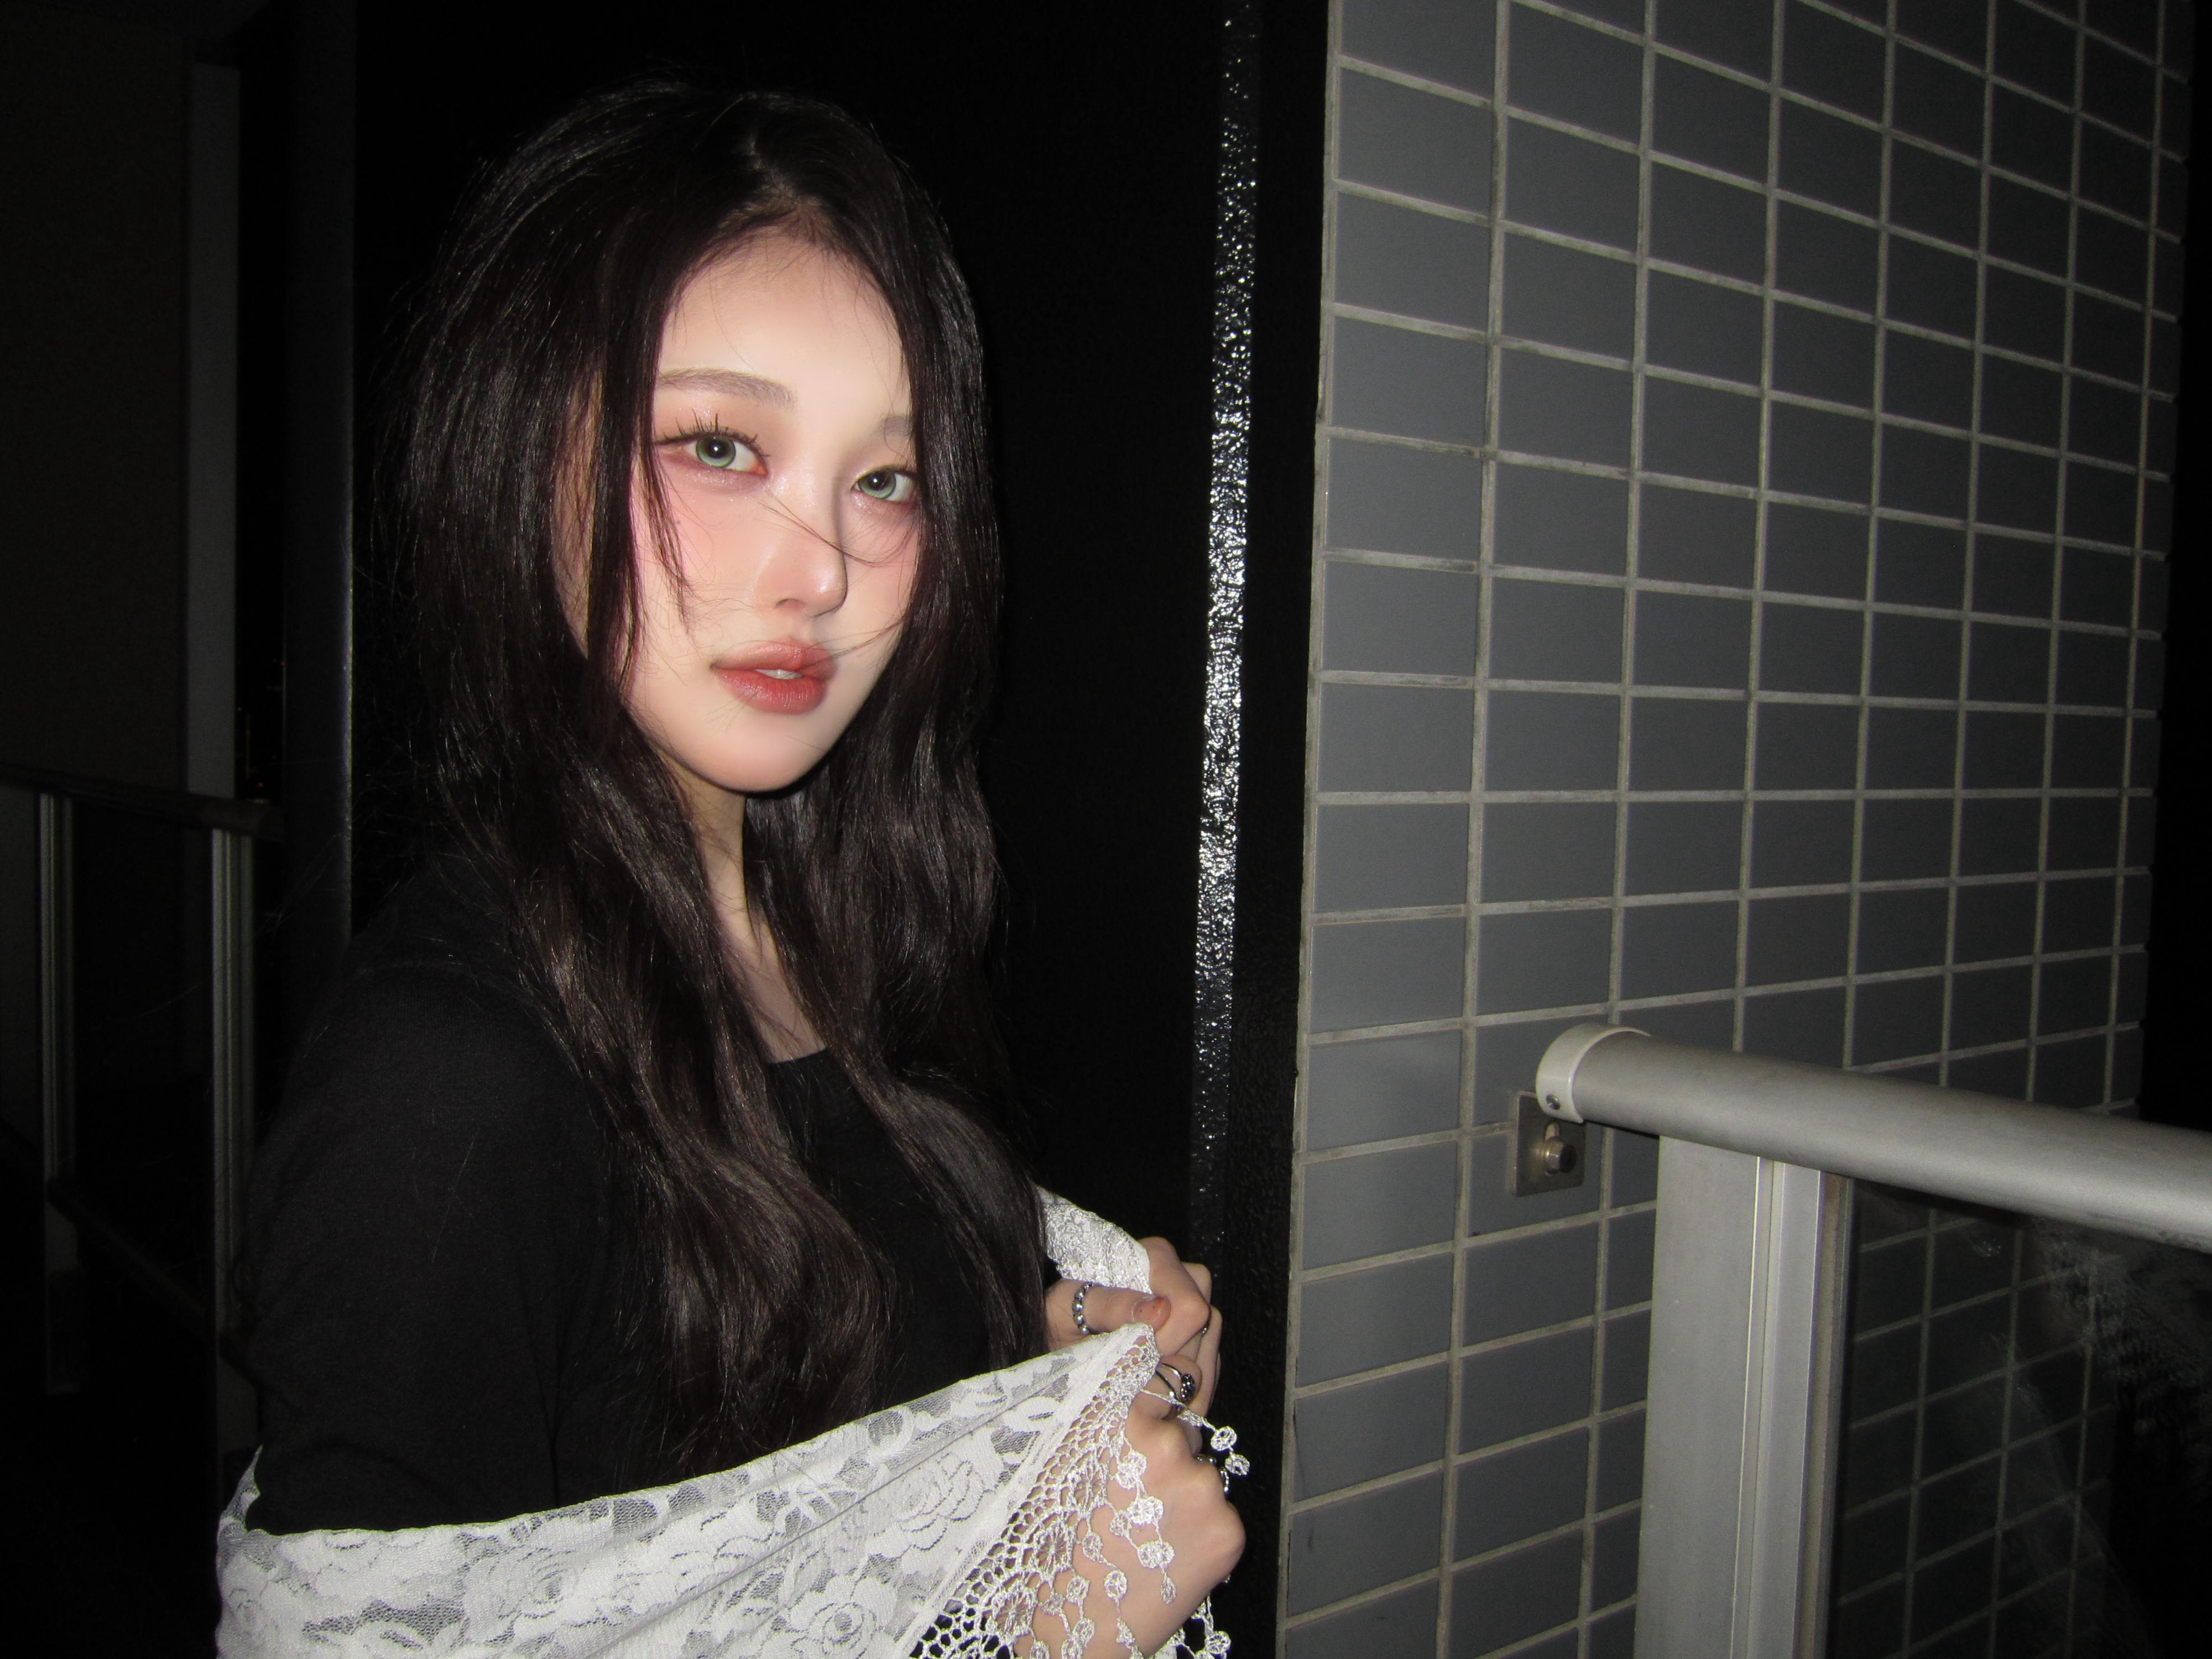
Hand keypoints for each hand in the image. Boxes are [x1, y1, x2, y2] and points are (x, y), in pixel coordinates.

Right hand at [1020, 1349, 1244, 1657]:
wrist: (1072, 1634)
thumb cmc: (1051, 1548)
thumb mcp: (1058, 1466)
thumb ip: (1095, 1415)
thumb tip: (1131, 1366)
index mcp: (1119, 1420)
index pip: (1160, 1377)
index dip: (1154, 1400)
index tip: (1147, 1417)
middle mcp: (1167, 1445)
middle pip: (1183, 1431)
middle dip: (1166, 1456)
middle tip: (1131, 1502)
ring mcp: (1203, 1488)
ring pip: (1202, 1475)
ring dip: (1183, 1496)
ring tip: (1144, 1535)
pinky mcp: (1230, 1530)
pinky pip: (1220, 1515)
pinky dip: (1201, 1533)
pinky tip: (1167, 1556)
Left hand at [1044, 1238, 1219, 1414]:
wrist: (1057, 1341)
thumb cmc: (1060, 1317)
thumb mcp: (1071, 1306)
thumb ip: (1111, 1304)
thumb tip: (1159, 1310)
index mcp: (1156, 1258)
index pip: (1191, 1306)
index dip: (1168, 1340)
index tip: (1136, 1356)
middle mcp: (1184, 1278)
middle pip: (1205, 1330)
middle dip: (1171, 1359)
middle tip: (1133, 1371)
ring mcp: (1194, 1312)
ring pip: (1210, 1353)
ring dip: (1176, 1377)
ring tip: (1137, 1382)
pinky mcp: (1199, 1342)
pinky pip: (1207, 1371)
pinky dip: (1182, 1390)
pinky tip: (1152, 1392)